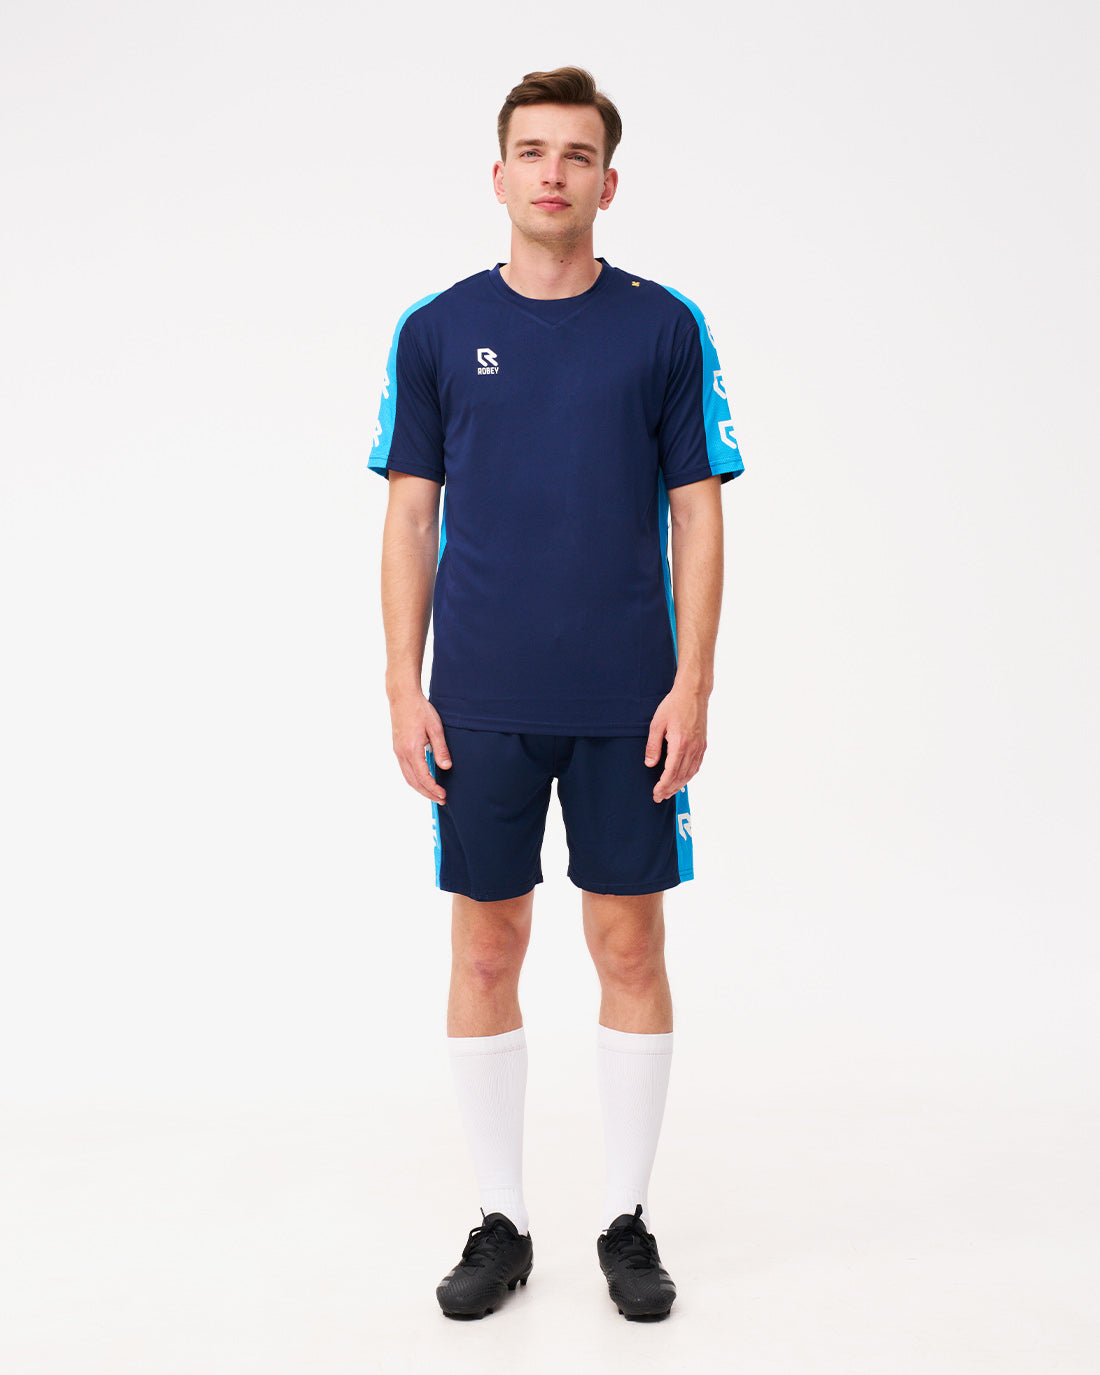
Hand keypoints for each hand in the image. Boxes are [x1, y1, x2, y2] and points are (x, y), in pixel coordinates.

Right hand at [389, 690, 450, 802]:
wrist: (402, 697)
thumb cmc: (420, 710)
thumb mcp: (435, 728)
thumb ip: (441, 749)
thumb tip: (446, 767)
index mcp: (412, 750)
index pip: (423, 777)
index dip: (433, 789)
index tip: (443, 795)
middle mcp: (402, 753)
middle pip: (413, 782)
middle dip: (427, 793)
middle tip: (441, 800)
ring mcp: (398, 751)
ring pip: (407, 777)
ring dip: (420, 788)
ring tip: (433, 794)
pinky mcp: (397, 748)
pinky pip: (405, 770)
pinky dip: (414, 779)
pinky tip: (423, 780)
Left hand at [644, 683, 707, 802]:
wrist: (693, 693)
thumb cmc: (673, 706)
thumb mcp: (657, 723)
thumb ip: (653, 746)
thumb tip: (649, 764)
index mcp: (680, 743)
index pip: (671, 772)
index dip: (663, 785)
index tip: (655, 793)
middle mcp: (692, 748)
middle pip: (681, 776)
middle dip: (669, 789)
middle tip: (659, 797)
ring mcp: (699, 747)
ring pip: (690, 773)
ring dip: (679, 785)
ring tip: (669, 792)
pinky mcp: (703, 744)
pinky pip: (696, 766)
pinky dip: (689, 776)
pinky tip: (682, 780)